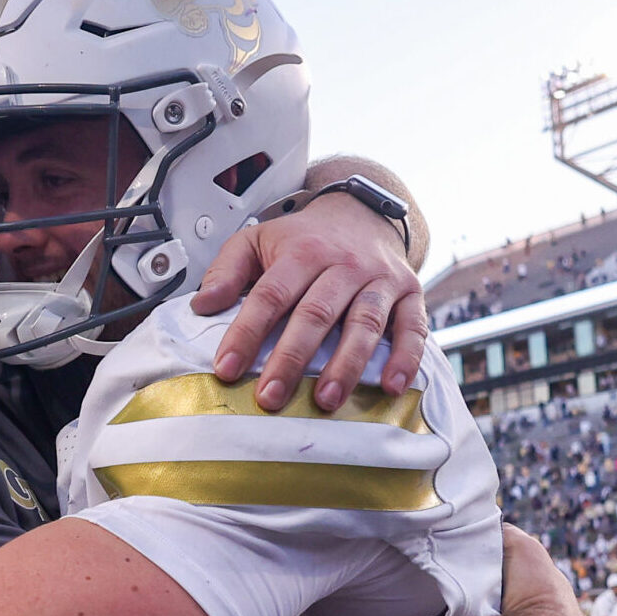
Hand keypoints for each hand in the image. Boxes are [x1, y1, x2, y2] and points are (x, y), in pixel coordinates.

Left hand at [192, 196, 426, 410]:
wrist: (362, 214)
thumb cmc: (304, 239)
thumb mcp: (257, 240)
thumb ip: (227, 270)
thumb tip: (203, 305)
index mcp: (302, 252)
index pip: (270, 295)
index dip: (247, 333)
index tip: (226, 369)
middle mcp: (343, 264)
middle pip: (316, 313)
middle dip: (292, 359)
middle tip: (270, 398)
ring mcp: (379, 279)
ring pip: (364, 323)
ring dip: (346, 365)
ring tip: (326, 401)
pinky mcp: (410, 293)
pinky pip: (413, 327)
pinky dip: (406, 357)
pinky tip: (391, 387)